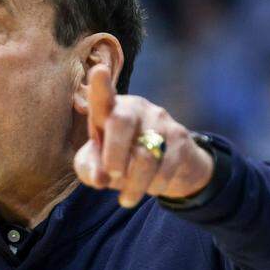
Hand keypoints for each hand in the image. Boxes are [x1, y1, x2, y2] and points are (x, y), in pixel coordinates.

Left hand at [74, 65, 213, 206]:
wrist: (163, 167)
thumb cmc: (117, 160)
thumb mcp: (96, 166)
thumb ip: (89, 169)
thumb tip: (99, 178)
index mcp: (108, 110)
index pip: (103, 96)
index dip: (101, 85)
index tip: (99, 71)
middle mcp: (134, 108)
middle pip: (121, 122)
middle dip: (113, 154)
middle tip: (110, 177)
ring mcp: (159, 119)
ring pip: (145, 154)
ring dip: (134, 184)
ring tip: (126, 199)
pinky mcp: (180, 136)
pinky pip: (166, 166)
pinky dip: (155, 186)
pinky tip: (150, 190)